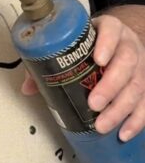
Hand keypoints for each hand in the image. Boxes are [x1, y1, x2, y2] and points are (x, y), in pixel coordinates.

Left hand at [21, 15, 144, 140]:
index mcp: (110, 30)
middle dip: (111, 85)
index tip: (98, 59)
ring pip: (138, 85)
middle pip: (127, 62)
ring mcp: (141, 65)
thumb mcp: (74, 45)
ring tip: (102, 125)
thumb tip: (28, 88)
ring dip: (121, 108)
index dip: (107, 44)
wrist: (120, 42)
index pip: (111, 30)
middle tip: (94, 103)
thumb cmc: (92, 46)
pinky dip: (136, 120)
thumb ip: (50, 62)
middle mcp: (129, 45)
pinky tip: (124, 133)